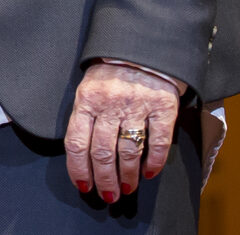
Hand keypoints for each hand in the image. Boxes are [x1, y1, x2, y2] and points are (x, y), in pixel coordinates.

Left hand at [65, 61, 182, 202]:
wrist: (144, 45)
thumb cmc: (112, 70)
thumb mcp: (89, 86)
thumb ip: (85, 114)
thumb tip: (81, 153)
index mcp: (86, 99)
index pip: (76, 141)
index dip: (78, 168)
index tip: (83, 185)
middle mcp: (109, 103)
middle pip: (102, 152)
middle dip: (103, 179)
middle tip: (107, 195)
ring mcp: (137, 105)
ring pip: (128, 151)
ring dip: (126, 176)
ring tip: (126, 188)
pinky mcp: (163, 107)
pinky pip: (158, 142)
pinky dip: (154, 162)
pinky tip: (150, 173)